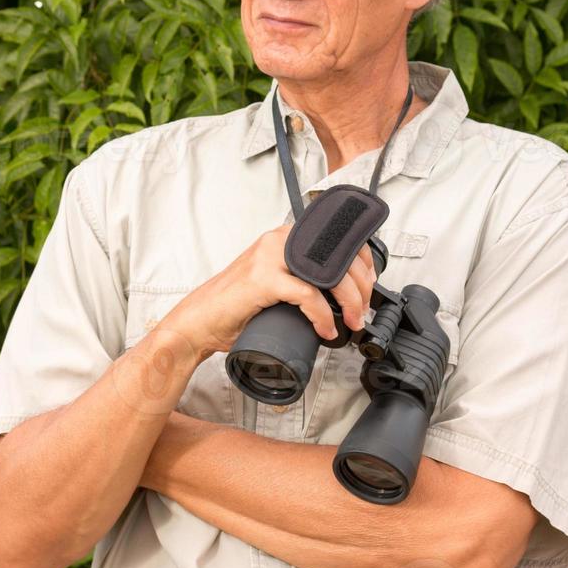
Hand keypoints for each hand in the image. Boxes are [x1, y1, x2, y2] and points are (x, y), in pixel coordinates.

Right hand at [157, 224, 377, 359]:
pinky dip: (322, 315)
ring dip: (349, 300)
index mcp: (285, 238)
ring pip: (328, 273)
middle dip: (360, 287)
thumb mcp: (276, 284)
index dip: (362, 262)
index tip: (368, 286)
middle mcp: (278, 240)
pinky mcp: (262, 279)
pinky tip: (325, 330)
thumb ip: (301, 278)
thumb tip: (340, 294)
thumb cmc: (236, 307)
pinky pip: (306, 294)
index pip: (337, 239)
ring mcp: (269, 257)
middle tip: (361, 311)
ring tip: (351, 321)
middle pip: (338, 255)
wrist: (199, 322)